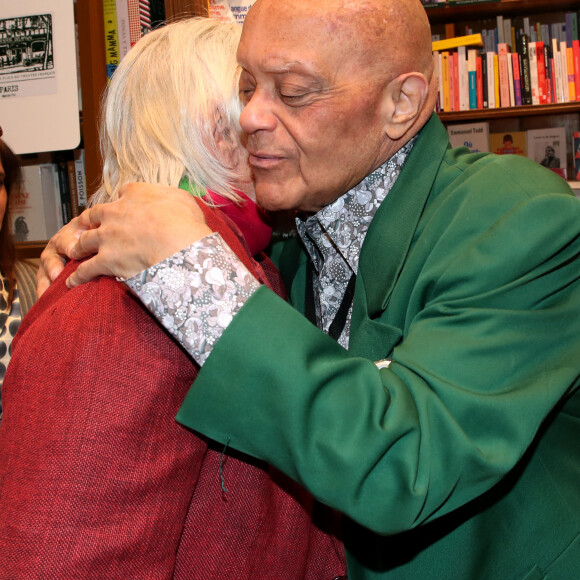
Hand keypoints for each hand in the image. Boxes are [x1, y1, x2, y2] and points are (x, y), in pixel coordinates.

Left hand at [39, 182, 211, 295]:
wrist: (178, 245)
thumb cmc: (185, 222)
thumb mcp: (181, 198)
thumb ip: (169, 194)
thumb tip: (170, 197)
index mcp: (134, 195)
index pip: (122, 193)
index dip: (121, 201)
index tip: (123, 207)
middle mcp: (114, 213)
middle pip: (93, 216)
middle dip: (89, 222)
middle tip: (87, 228)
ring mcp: (107, 237)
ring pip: (84, 241)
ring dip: (78, 247)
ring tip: (74, 253)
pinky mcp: (105, 260)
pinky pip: (86, 269)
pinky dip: (78, 275)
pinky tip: (72, 281)